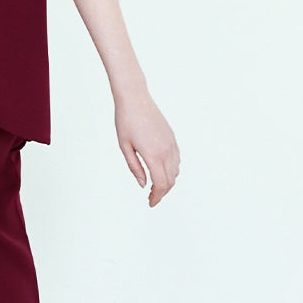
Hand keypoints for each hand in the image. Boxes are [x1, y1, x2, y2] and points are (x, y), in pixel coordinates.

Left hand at [114, 90, 179, 205]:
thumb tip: (143, 185)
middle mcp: (166, 151)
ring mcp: (171, 144)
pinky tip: (161, 171)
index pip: (161, 184)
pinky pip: (177, 159)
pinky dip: (172, 170)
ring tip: (155, 186)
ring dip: (168, 182)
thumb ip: (135, 168)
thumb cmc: (126, 121)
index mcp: (153, 155)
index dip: (157, 197)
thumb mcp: (124, 147)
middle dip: (162, 193)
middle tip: (151, 198)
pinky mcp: (172, 138)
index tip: (150, 203)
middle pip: (170, 180)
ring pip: (176, 171)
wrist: (135, 98)